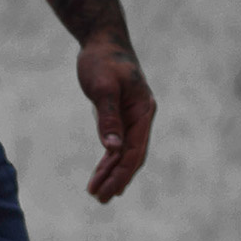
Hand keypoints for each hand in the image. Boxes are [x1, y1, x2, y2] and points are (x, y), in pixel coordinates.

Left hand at [77, 34, 156, 203]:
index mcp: (143, 111)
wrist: (103, 40)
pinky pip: (116, 145)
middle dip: (117, 179)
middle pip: (132, 156)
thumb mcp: (103, 88)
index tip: (108, 191)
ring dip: (111, 174)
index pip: (134, 150)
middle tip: (101, 200)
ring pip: (123, 154)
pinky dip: (107, 162)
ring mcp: (131, 119)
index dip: (121, 173)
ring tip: (97, 195)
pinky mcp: (119, 118)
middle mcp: (141, 117)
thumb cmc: (103, 60)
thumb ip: (108, 118)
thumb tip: (112, 149)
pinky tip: (99, 176)